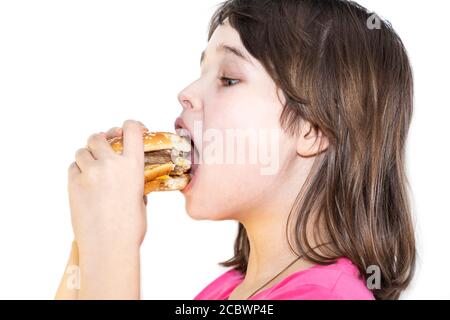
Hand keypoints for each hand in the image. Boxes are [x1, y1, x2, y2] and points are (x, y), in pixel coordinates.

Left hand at [68, 120, 147, 253]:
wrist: (109, 246)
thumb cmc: (130, 228)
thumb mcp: (140, 198)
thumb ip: (134, 181)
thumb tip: (129, 177)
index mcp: (133, 166)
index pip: (131, 129)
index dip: (129, 125)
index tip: (127, 130)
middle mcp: (111, 164)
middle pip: (99, 137)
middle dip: (101, 141)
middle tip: (103, 149)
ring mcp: (91, 173)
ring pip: (82, 151)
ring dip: (87, 156)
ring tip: (92, 169)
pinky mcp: (74, 183)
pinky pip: (73, 168)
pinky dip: (77, 171)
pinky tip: (84, 183)